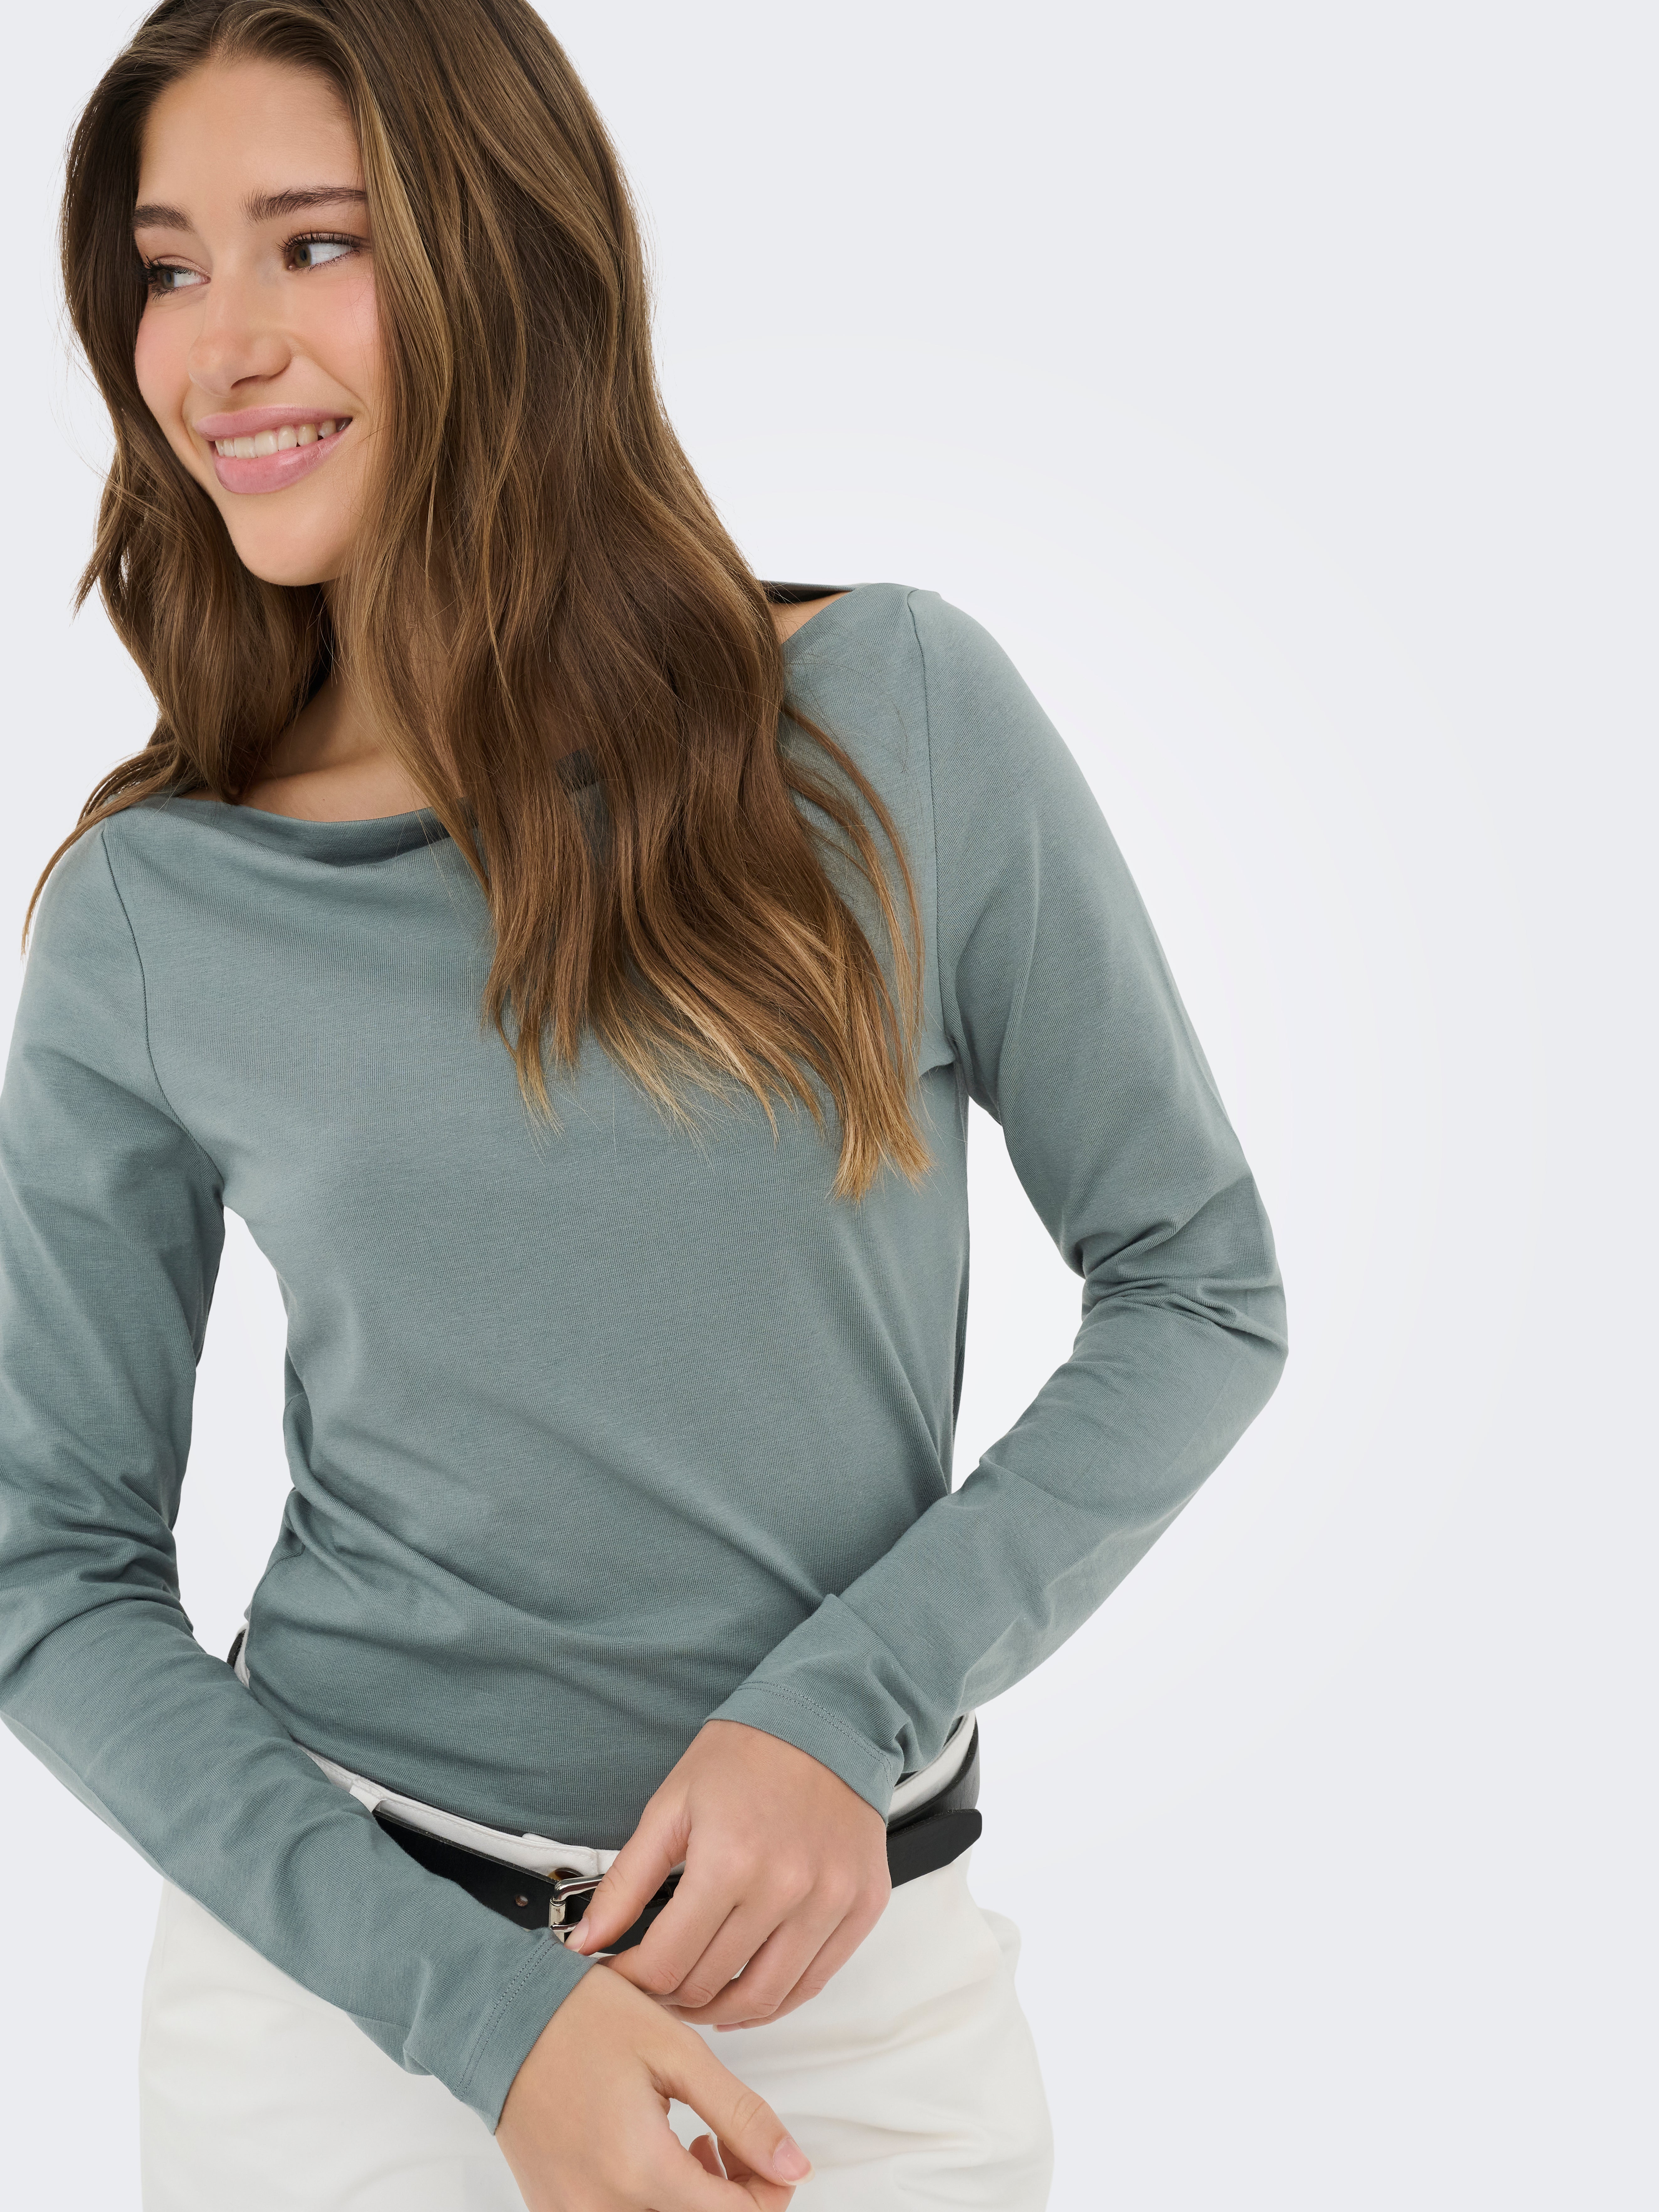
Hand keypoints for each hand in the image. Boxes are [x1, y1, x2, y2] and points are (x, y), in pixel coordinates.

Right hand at [496, 1961, 809, 2209]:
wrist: (501, 2018)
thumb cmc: (581, 2020)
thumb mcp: (676, 2051)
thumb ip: (740, 2113)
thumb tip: (795, 2164)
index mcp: (641, 2170)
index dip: (770, 2190)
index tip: (772, 2154)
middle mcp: (602, 2209)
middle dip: (735, 2195)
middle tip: (731, 2140)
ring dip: (695, 2202)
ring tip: (697, 2141)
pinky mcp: (555, 2211)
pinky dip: (654, 2201)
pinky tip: (656, 2154)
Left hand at [566, 1719, 889, 2029]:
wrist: (825, 1720)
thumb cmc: (748, 1754)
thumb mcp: (671, 1807)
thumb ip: (626, 1883)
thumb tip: (584, 1943)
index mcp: (730, 1861)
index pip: (666, 1964)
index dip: (632, 1980)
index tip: (619, 1973)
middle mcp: (785, 1888)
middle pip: (710, 1986)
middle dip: (668, 1996)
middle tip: (652, 1983)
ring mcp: (830, 1901)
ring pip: (763, 1999)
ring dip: (719, 2010)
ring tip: (694, 1996)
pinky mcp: (862, 1906)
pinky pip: (813, 1981)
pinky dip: (774, 2000)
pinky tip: (745, 1990)